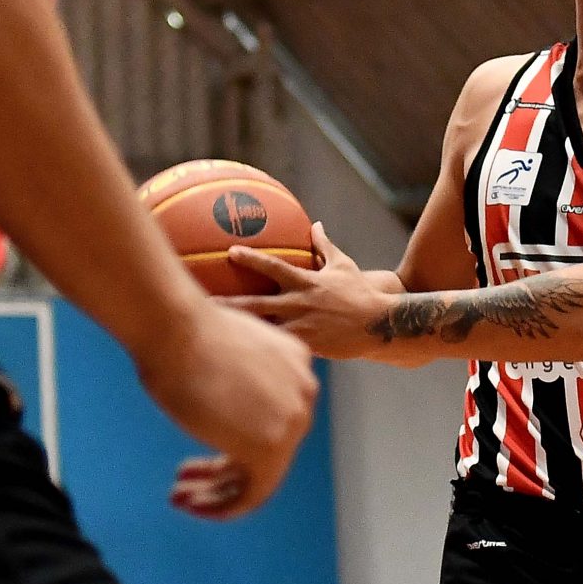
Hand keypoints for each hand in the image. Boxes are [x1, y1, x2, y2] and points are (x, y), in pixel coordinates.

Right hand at [134, 298, 316, 518]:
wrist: (175, 329)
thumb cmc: (179, 333)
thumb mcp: (221, 352)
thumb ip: (233, 380)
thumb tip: (220, 404)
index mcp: (296, 363)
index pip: (273, 416)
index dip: (233, 436)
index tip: (200, 444)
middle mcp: (303, 393)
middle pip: (268, 446)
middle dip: (222, 469)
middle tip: (183, 478)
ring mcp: (292, 421)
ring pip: (260, 475)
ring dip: (216, 492)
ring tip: (179, 497)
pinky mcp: (271, 447)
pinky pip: (252, 494)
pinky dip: (222, 506)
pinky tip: (190, 505)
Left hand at [223, 222, 385, 357]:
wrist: (381, 324)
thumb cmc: (362, 293)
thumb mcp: (344, 265)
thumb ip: (324, 245)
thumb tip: (315, 224)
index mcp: (306, 282)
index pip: (273, 267)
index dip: (251, 259)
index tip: (230, 252)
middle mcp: (299, 304)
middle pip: (256, 304)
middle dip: (228, 303)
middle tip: (201, 303)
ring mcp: (302, 327)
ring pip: (263, 331)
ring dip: (238, 333)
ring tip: (211, 338)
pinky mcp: (308, 347)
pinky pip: (279, 350)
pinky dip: (260, 352)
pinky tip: (239, 360)